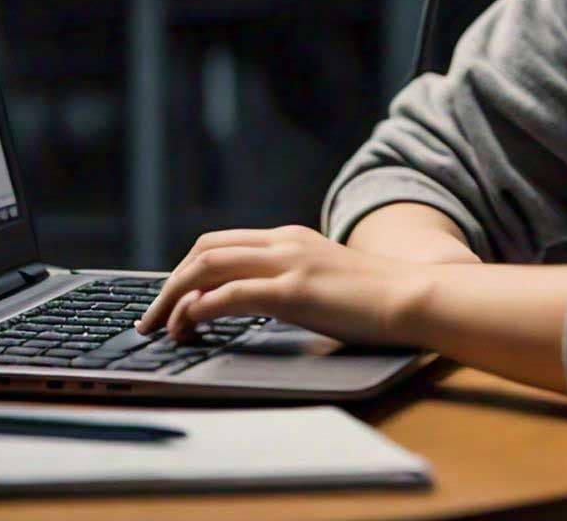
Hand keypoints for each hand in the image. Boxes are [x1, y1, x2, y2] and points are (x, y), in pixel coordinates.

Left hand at [135, 225, 425, 344]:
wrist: (413, 297)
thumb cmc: (374, 300)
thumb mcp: (324, 279)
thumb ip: (291, 281)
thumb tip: (255, 301)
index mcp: (288, 238)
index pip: (220, 243)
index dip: (187, 270)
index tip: (170, 299)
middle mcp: (282, 242)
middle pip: (204, 249)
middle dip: (170, 282)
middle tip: (152, 316)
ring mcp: (286, 263)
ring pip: (208, 266)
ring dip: (175, 296)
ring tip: (161, 327)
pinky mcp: (292, 291)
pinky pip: (229, 294)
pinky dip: (200, 309)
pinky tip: (190, 326)